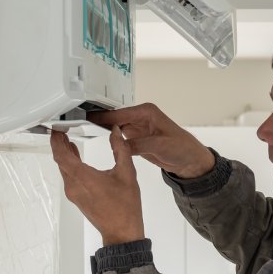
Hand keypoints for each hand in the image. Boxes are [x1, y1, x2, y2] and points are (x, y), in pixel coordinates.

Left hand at [51, 127, 144, 245]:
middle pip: (60, 161)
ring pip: (64, 169)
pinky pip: (68, 177)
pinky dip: (70, 165)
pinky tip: (76, 158)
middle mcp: (74, 186)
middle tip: (62, 131)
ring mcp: (74, 193)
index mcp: (84, 178)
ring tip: (68, 141)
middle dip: (60, 145)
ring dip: (65, 155)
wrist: (122, 232)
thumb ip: (120, 149)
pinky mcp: (77, 198)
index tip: (57, 130)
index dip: (56, 140)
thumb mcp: (127, 173)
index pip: (62, 155)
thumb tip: (116, 133)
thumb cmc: (125, 208)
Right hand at [89, 103, 214, 178]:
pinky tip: (102, 142)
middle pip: (115, 118)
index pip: (120, 113)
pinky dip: (112, 141)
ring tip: (85, 131)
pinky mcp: (138, 139)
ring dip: (104, 130)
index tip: (88, 118)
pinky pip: (120, 138)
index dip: (103, 116)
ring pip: (116, 128)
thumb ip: (139, 144)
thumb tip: (122, 145)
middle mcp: (141, 118)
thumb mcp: (160, 145)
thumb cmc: (183, 148)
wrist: (190, 161)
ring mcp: (138, 128)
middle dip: (99, 121)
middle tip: (81, 124)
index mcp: (147, 112)